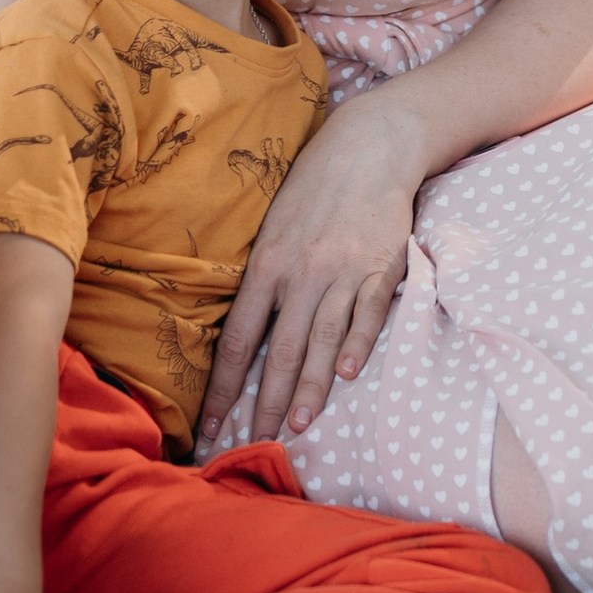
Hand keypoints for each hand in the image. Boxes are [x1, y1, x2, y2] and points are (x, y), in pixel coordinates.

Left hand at [192, 91, 424, 450]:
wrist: (369, 146)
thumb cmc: (314, 188)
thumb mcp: (272, 227)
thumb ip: (261, 278)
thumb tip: (242, 330)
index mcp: (266, 266)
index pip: (237, 341)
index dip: (223, 388)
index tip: (211, 426)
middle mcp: (301, 274)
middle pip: (278, 352)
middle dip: (265, 404)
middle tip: (255, 445)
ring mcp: (343, 272)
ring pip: (321, 342)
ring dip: (309, 390)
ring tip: (297, 428)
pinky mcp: (381, 268)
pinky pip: (367, 314)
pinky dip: (357, 345)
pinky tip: (346, 375)